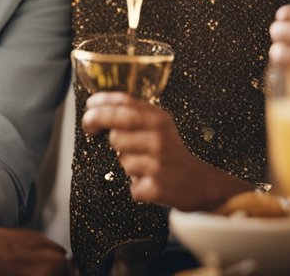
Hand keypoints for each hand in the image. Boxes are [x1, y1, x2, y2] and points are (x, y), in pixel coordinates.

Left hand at [81, 92, 249, 211]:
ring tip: (143, 164)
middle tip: (90, 128)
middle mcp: (159, 137)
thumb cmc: (172, 152)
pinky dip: (136, 185)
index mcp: (159, 118)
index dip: (102, 102)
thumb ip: (135, 113)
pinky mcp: (156, 187)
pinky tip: (150, 182)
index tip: (89, 105)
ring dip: (126, 163)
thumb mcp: (159, 125)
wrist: (200, 183)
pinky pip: (131, 184)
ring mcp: (158, 162)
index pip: (125, 103)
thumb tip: (97, 107)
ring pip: (121, 158)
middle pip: (116, 128)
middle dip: (96, 124)